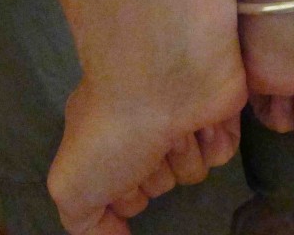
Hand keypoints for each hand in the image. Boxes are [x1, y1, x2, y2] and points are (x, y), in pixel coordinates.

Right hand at [48, 7, 246, 233]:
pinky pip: (223, 152)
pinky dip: (213, 142)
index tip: (117, 177)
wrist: (162, 74)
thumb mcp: (71, 186)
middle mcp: (144, 127)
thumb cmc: (111, 128)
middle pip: (158, 184)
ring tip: (175, 128)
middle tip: (147, 150)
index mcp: (106, 138)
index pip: (120, 192)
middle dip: (154, 177)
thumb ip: (86, 222)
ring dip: (184, 157)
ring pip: (193, 171)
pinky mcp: (219, 111)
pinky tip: (201, 120)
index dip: (121, 194)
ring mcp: (183, 117)